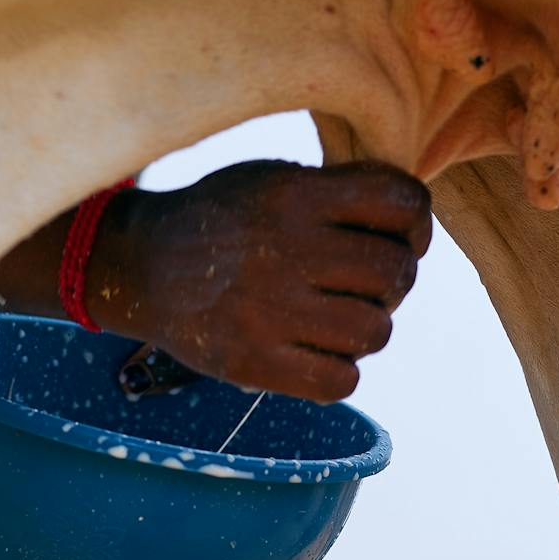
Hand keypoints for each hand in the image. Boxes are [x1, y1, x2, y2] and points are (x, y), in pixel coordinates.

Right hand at [90, 159, 430, 400]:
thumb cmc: (223, 220)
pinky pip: (341, 381)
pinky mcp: (252, 363)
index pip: (402, 204)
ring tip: (340, 318)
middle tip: (364, 284)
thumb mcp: (273, 178)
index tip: (403, 236)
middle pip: (395, 272)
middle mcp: (284, 252)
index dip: (417, 223)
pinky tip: (319, 353)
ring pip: (376, 332)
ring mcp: (267, 312)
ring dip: (368, 328)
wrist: (141, 267)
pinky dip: (341, 371)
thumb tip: (413, 229)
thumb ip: (338, 192)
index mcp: (294, 197)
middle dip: (393, 280)